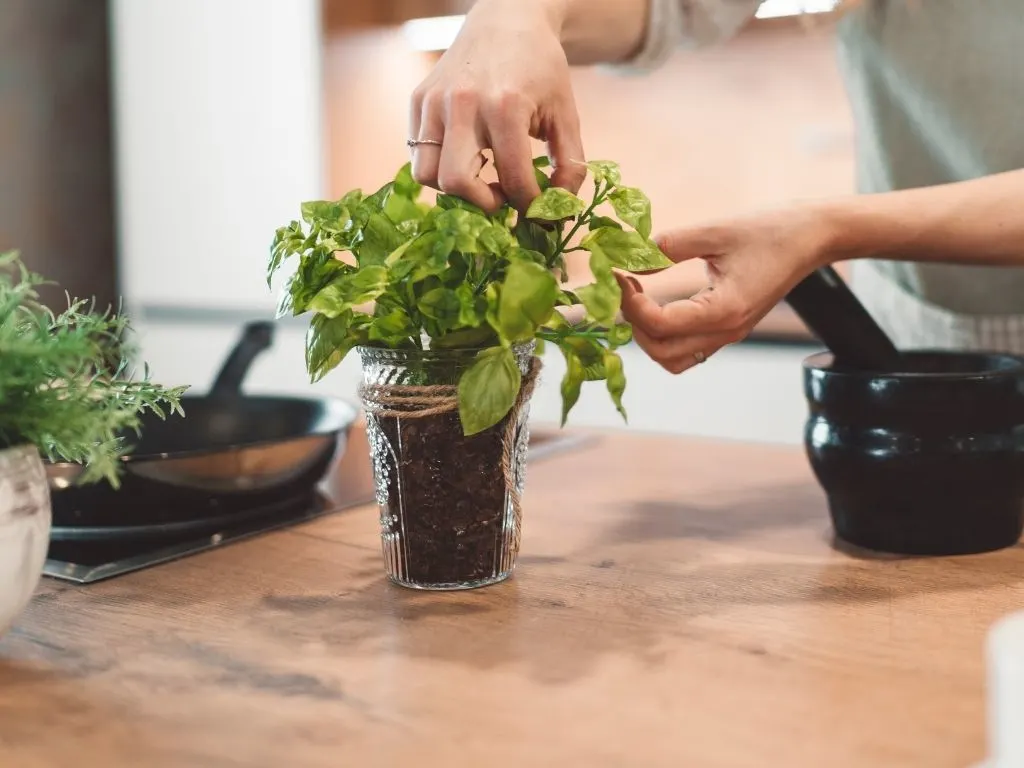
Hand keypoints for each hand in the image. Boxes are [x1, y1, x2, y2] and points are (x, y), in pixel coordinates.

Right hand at [408, 0, 586, 211]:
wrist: (506, 18)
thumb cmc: (540, 67)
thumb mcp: (566, 113)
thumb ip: (571, 165)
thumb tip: (559, 213)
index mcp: (505, 106)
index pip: (513, 180)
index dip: (529, 206)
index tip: (536, 211)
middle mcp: (462, 104)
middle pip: (457, 183)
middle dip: (482, 202)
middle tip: (501, 196)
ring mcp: (434, 101)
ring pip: (427, 174)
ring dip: (454, 189)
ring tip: (480, 176)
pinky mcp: (418, 100)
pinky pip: (417, 154)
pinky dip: (439, 167)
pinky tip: (466, 155)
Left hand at [616, 206, 832, 373]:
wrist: (812, 237)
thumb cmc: (770, 229)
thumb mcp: (715, 231)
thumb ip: (669, 246)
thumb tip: (630, 260)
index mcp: (724, 310)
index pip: (660, 325)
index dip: (630, 302)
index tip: (618, 273)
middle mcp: (727, 331)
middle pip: (662, 352)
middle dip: (634, 323)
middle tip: (624, 288)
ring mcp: (729, 334)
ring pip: (674, 360)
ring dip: (648, 336)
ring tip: (638, 299)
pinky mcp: (730, 328)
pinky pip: (688, 349)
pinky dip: (665, 335)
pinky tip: (656, 302)